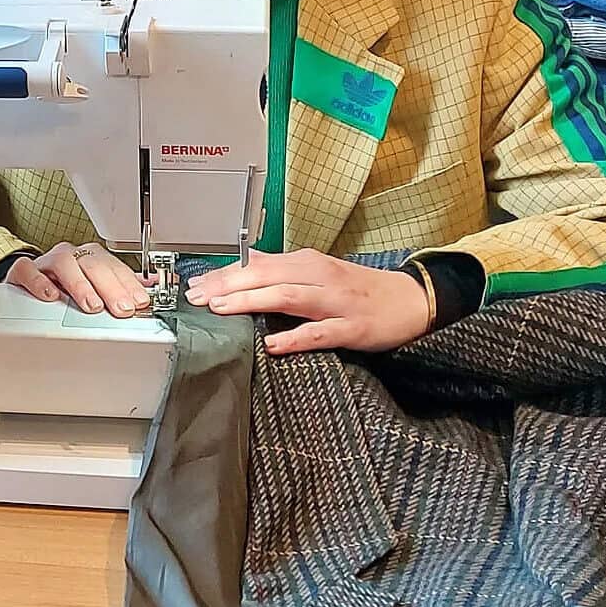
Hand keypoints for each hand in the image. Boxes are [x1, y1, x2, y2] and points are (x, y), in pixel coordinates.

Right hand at [5, 242, 154, 317]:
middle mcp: (72, 256)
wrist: (27, 280)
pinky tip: (50, 296)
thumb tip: (152, 286)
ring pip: (65, 264)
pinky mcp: (23, 271)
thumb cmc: (65, 285)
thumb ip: (121, 286)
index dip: (129, 284)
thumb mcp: (96, 286)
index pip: (114, 267)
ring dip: (81, 285)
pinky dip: (40, 282)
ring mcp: (47, 262)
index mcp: (91, 258)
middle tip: (122, 308)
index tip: (139, 301)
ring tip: (92, 305)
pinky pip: (29, 270)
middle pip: (94, 265)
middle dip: (111, 288)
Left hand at [185, 250, 431, 354]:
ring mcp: (336, 302)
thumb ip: (283, 269)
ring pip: (287, 297)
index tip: (195, 285)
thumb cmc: (360, 288)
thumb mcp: (319, 271)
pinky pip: (319, 332)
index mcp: (307, 263)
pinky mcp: (351, 327)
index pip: (257, 264)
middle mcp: (319, 276)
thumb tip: (248, 262)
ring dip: (251, 301)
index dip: (223, 275)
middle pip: (266, 275)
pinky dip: (294, 338)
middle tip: (197, 297)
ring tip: (222, 309)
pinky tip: (272, 344)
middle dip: (227, 285)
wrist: (411, 300)